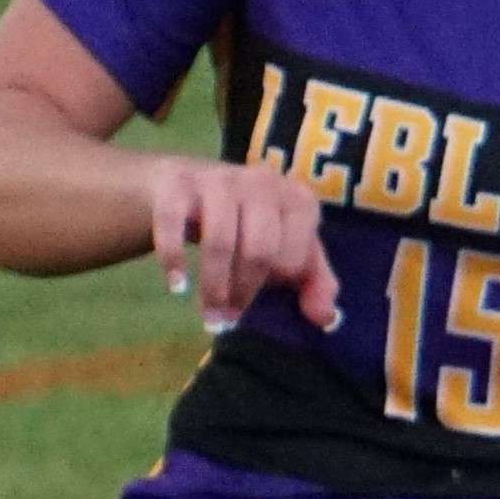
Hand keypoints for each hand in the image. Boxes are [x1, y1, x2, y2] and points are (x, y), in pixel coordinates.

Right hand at [148, 158, 339, 330]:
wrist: (190, 184)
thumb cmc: (247, 222)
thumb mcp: (287, 247)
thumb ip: (314, 282)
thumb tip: (325, 319)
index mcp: (297, 200)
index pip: (293, 256)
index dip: (276, 283)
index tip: (261, 295)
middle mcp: (262, 182)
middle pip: (259, 250)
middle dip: (243, 292)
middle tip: (228, 319)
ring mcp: (218, 179)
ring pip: (220, 241)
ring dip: (213, 287)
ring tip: (208, 315)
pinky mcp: (178, 182)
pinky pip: (174, 224)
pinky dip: (175, 260)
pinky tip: (177, 286)